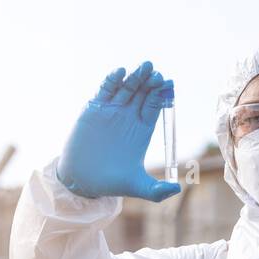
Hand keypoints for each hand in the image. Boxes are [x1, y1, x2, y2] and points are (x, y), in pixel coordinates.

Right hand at [57, 60, 179, 201]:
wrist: (81, 180)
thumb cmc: (110, 183)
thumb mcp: (136, 186)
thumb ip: (156, 190)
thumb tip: (177, 190)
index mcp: (142, 129)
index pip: (155, 105)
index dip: (162, 93)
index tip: (168, 83)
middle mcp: (129, 117)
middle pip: (143, 92)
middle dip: (150, 81)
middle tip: (156, 73)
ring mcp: (112, 110)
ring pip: (127, 87)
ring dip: (135, 76)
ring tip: (144, 67)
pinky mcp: (94, 108)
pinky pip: (105, 89)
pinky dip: (112, 80)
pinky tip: (120, 73)